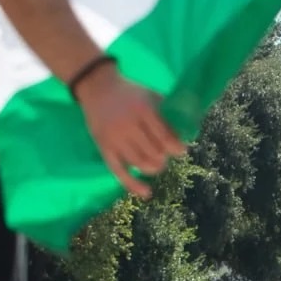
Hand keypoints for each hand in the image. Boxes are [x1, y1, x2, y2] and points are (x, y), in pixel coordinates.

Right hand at [74, 64, 184, 198]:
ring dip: (154, 168)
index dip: (176, 148)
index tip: (181, 151)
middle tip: (165, 154)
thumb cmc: (130, 93)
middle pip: (154, 153)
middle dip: (164, 157)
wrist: (97, 88)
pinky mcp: (104, 148)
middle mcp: (128, 126)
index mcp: (143, 111)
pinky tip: (146, 192)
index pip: (164, 137)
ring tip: (158, 164)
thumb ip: (165, 117)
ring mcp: (115, 139)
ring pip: (139, 163)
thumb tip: (182, 140)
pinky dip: (133, 184)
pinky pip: (119, 171)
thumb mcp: (150, 97)